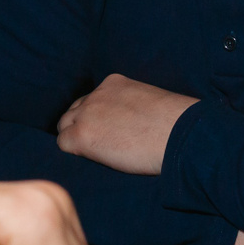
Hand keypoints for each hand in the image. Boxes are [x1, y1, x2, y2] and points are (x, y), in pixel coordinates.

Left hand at [56, 74, 198, 175]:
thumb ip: (133, 107)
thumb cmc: (176, 124)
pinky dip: (73, 153)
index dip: (96, 117)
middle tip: (99, 146)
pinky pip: (63, 144)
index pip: (93, 99)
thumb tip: (131, 125)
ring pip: (65, 126)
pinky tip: (92, 161)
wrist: (180, 135)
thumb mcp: (151, 103)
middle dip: (82, 126)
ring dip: (76, 139)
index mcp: (114, 83)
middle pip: (75, 111)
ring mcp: (87, 114)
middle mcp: (96, 94)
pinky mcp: (82, 136)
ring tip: (96, 156)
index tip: (107, 130)